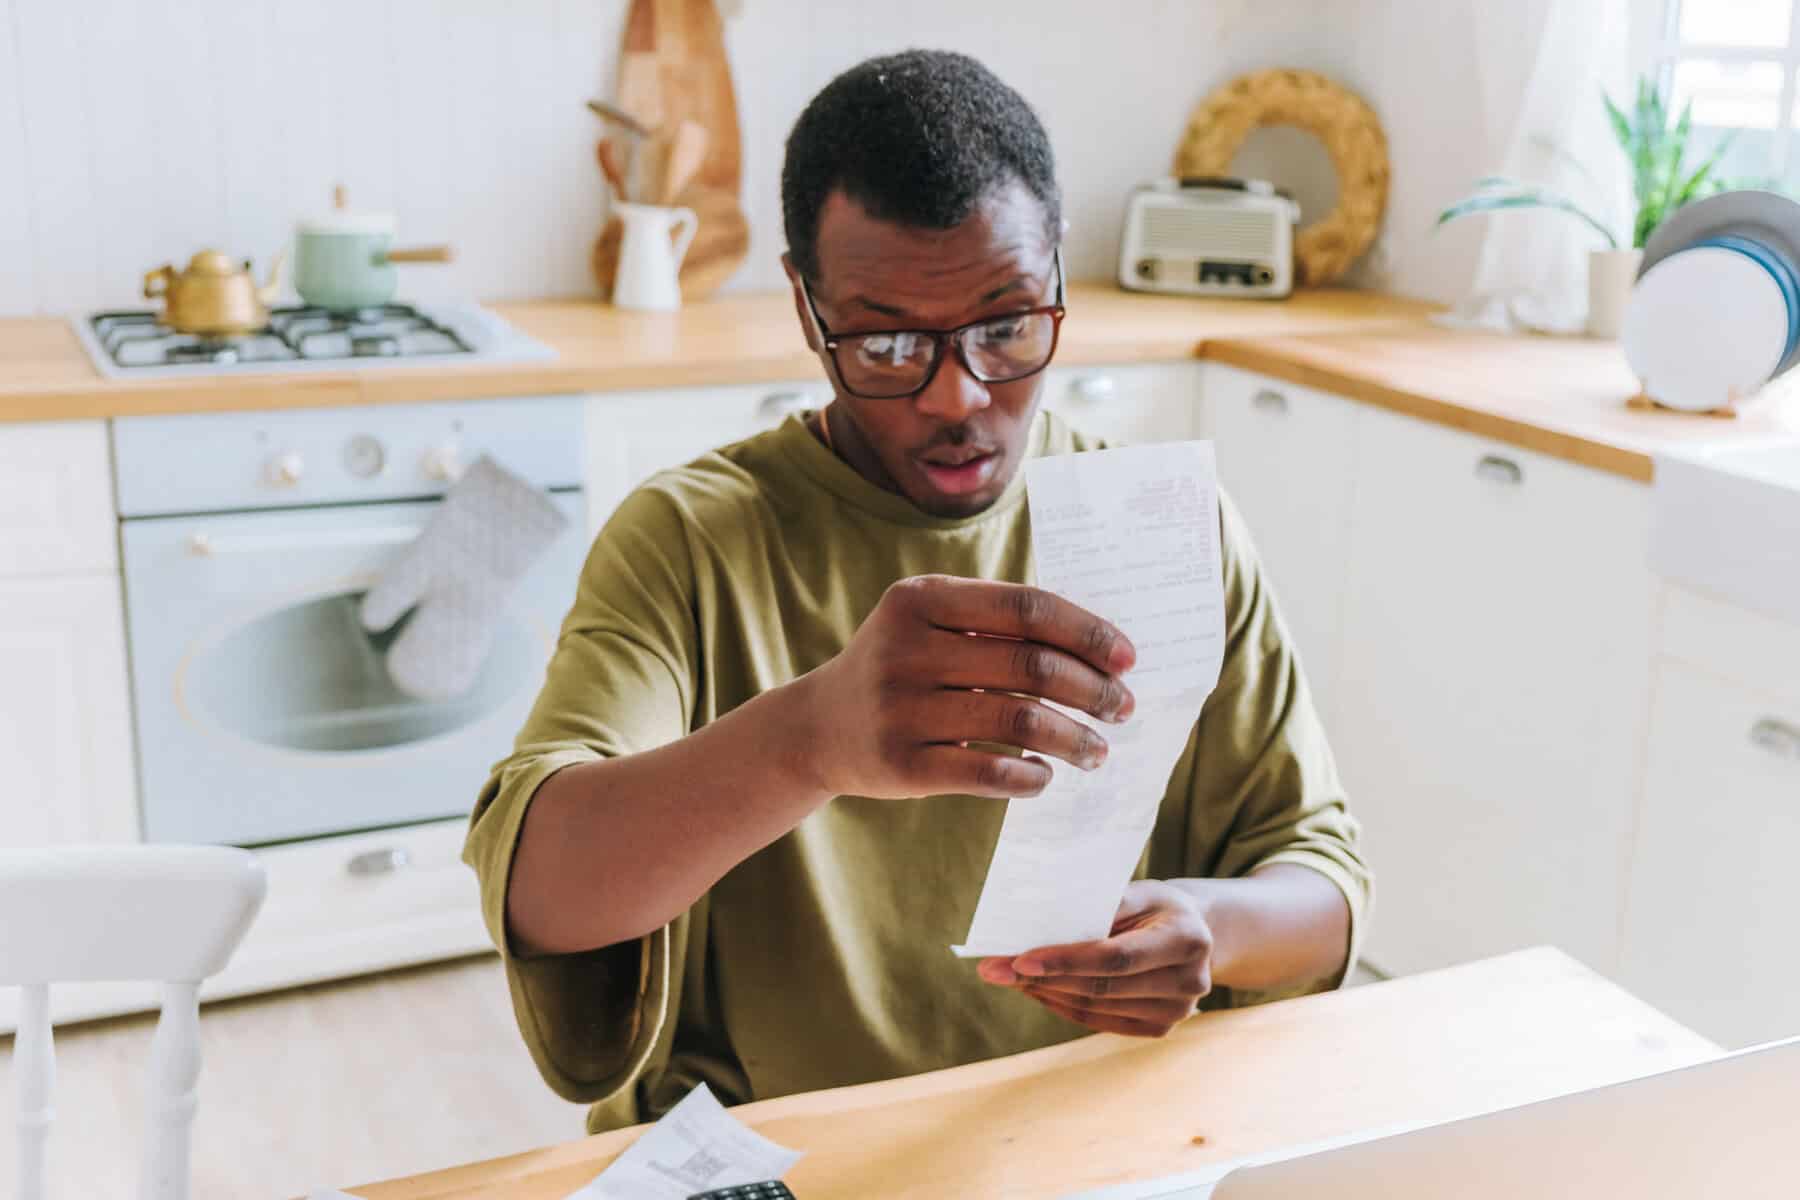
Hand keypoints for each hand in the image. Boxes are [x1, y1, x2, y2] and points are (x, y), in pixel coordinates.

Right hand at [798, 574, 1135, 799]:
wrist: (818, 726)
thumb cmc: (903, 667)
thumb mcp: (931, 624)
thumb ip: (999, 624)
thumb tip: (1103, 650)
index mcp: (920, 598)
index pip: (1027, 608)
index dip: (1087, 633)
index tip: (1128, 659)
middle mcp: (906, 648)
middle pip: (1031, 667)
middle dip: (1093, 690)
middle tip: (1123, 709)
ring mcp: (900, 708)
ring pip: (1019, 723)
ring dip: (1074, 739)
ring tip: (1098, 751)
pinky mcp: (900, 764)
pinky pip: (987, 772)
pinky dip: (1030, 776)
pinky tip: (1046, 775)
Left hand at [978, 880, 1213, 1036]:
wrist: (1195, 931)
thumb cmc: (1156, 905)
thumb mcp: (1136, 891)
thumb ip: (1097, 907)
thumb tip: (1037, 923)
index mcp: (1187, 939)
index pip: (1115, 958)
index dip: (1065, 961)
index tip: (1018, 959)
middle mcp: (1188, 981)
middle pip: (1101, 987)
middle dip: (1041, 978)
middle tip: (993, 968)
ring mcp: (1177, 1012)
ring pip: (1095, 1008)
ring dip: (1046, 992)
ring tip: (1008, 976)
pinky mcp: (1160, 1028)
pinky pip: (1100, 1021)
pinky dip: (1063, 1005)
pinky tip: (1037, 990)